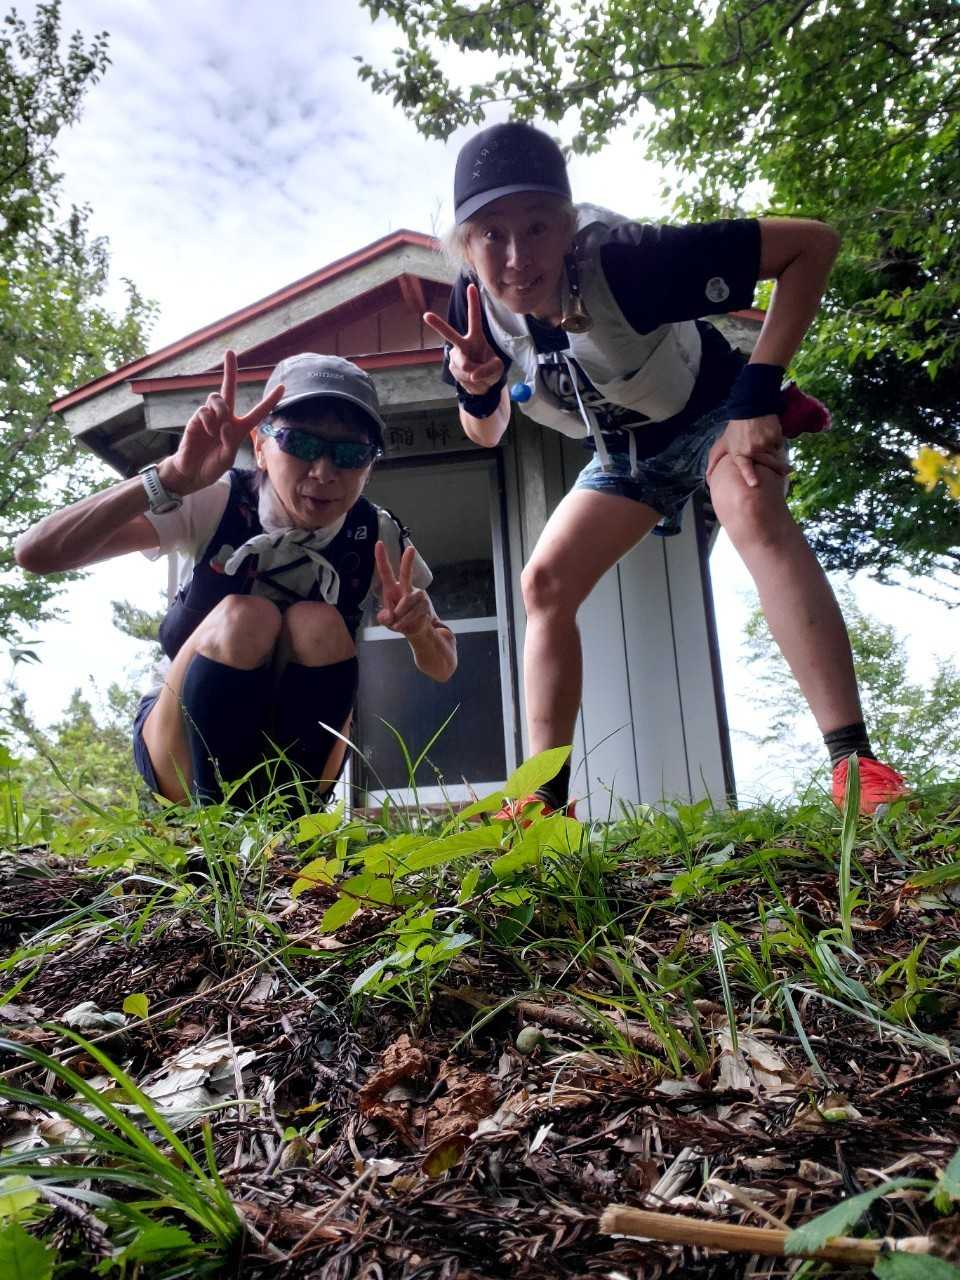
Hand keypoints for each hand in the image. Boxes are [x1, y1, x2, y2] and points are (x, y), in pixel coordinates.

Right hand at [159, 350, 285, 495]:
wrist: (191, 473)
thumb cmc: (212, 466)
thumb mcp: (227, 459)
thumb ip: (231, 442)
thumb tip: (227, 423)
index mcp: (239, 428)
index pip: (258, 412)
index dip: (270, 400)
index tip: (283, 386)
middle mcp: (225, 418)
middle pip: (228, 388)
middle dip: (230, 370)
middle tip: (230, 352)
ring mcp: (209, 417)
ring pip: (217, 397)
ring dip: (220, 409)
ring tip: (217, 426)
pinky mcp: (196, 419)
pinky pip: (204, 410)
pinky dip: (208, 420)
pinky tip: (207, 432)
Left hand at [375, 540, 431, 637]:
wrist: (417, 630)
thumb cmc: (399, 620)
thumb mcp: (386, 620)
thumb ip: (384, 617)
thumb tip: (389, 615)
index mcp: (392, 588)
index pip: (386, 571)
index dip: (381, 558)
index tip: (379, 544)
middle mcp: (406, 588)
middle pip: (407, 573)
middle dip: (408, 561)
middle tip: (411, 549)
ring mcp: (418, 596)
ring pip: (407, 601)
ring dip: (400, 614)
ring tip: (397, 623)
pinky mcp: (425, 605)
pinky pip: (414, 612)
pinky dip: (405, 621)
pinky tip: (402, 626)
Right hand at [423, 282, 503, 397]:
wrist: (481, 384)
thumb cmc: (491, 369)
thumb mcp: (497, 368)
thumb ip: (488, 369)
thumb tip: (473, 374)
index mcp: (476, 337)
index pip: (475, 318)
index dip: (473, 303)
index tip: (472, 286)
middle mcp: (463, 344)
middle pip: (450, 334)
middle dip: (438, 325)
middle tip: (426, 315)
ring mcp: (456, 356)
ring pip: (464, 366)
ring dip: (475, 374)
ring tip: (478, 375)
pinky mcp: (453, 368)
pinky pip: (464, 376)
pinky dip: (471, 381)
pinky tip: (472, 379)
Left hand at [706, 414, 789, 488]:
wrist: (750, 408)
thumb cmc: (736, 429)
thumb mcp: (724, 443)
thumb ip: (715, 460)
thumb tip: (707, 476)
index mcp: (739, 453)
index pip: (744, 467)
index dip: (749, 475)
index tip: (754, 484)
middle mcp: (753, 449)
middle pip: (768, 464)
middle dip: (779, 469)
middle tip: (788, 472)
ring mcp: (765, 443)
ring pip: (775, 455)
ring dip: (774, 453)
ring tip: (769, 445)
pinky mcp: (775, 436)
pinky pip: (779, 445)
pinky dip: (777, 443)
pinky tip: (770, 436)